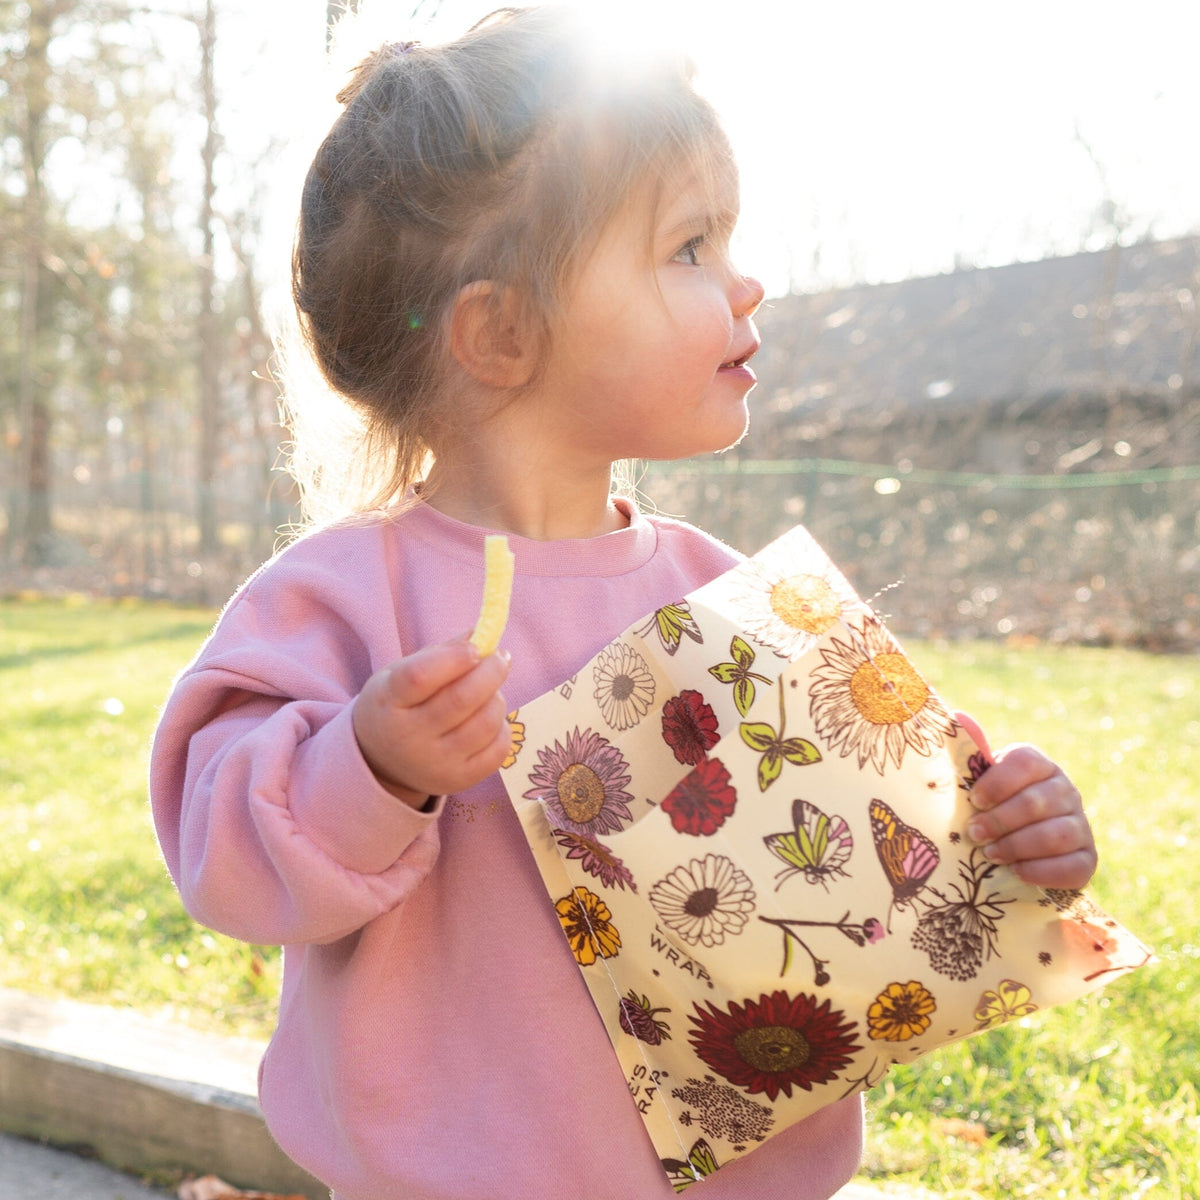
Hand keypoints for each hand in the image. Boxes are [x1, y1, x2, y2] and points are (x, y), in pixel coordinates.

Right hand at [352, 636, 512, 808]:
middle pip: (461, 699)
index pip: (420, 677)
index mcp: (389, 701)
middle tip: (501, 657)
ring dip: (497, 698)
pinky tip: (489, 719)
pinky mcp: (458, 780)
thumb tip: (481, 632)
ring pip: (486, 723)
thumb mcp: (401, 674)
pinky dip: (502, 727)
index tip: (476, 647)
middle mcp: (408, 737)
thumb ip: (441, 653)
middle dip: (491, 671)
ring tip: (490, 691)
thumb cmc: (398, 705)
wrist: (380, 762)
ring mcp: (434, 763)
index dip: (454, 658)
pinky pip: (498, 749)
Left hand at [956, 711, 1097, 889]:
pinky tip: (1017, 872)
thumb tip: (959, 718)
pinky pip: (1073, 866)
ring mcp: (1080, 825)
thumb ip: (971, 755)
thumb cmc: (991, 807)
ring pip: (1056, 835)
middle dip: (1001, 820)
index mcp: (1037, 765)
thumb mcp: (978, 781)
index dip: (998, 782)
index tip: (975, 801)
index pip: (1026, 763)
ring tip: (991, 854)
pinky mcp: (1087, 858)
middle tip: (975, 834)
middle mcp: (1064, 790)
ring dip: (1018, 846)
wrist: (1019, 847)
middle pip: (1037, 801)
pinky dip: (1042, 871)